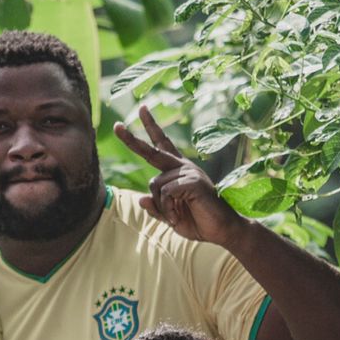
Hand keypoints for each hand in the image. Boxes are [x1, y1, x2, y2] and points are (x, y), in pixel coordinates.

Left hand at [113, 106, 249, 246]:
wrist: (222, 230)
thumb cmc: (199, 222)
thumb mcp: (171, 216)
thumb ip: (156, 208)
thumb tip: (141, 199)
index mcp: (177, 171)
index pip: (162, 144)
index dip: (151, 127)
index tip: (142, 109)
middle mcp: (182, 167)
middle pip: (152, 151)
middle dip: (132, 140)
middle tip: (117, 126)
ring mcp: (188, 172)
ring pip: (155, 184)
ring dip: (160, 206)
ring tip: (175, 217)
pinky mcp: (193, 181)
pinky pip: (165, 193)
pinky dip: (167, 209)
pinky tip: (177, 217)